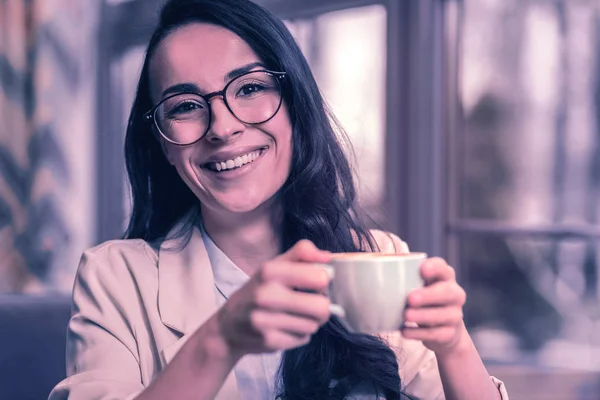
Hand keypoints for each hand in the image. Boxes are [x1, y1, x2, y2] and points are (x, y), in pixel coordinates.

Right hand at [214, 240, 332, 358]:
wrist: (229, 325)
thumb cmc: (259, 290)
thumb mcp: (275, 265)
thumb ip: (302, 254)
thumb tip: (329, 256)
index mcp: (270, 270)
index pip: (320, 277)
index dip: (325, 281)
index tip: (318, 283)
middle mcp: (266, 294)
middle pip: (322, 307)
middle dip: (322, 306)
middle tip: (313, 304)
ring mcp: (266, 320)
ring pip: (314, 324)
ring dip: (310, 322)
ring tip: (296, 316)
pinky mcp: (269, 341)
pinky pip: (303, 339)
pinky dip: (299, 334)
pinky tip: (286, 328)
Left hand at [401, 257, 467, 355]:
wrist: (444, 330)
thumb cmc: (425, 301)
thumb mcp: (419, 287)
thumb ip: (407, 280)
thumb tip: (376, 276)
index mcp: (445, 278)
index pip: (443, 268)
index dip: (435, 267)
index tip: (422, 269)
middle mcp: (455, 294)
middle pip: (448, 292)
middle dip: (428, 295)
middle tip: (410, 298)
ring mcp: (455, 315)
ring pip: (444, 315)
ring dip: (423, 316)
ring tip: (406, 315)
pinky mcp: (450, 334)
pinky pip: (436, 334)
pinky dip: (419, 333)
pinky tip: (405, 331)